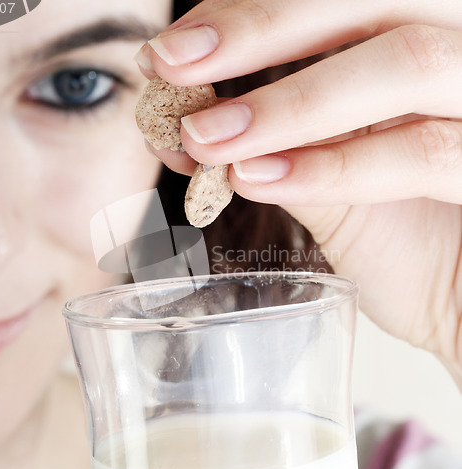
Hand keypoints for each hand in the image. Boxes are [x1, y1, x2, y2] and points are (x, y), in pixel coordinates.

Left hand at [138, 0, 461, 387]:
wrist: (460, 302)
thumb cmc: (402, 246)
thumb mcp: (329, 192)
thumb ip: (274, 153)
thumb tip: (190, 131)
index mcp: (409, 55)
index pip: (336, 2)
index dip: (249, 15)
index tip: (172, 49)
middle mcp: (456, 59)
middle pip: (373, 1)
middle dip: (262, 29)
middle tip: (172, 61)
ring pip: (404, 63)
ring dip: (288, 105)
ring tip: (208, 139)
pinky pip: (423, 152)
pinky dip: (333, 166)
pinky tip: (259, 179)